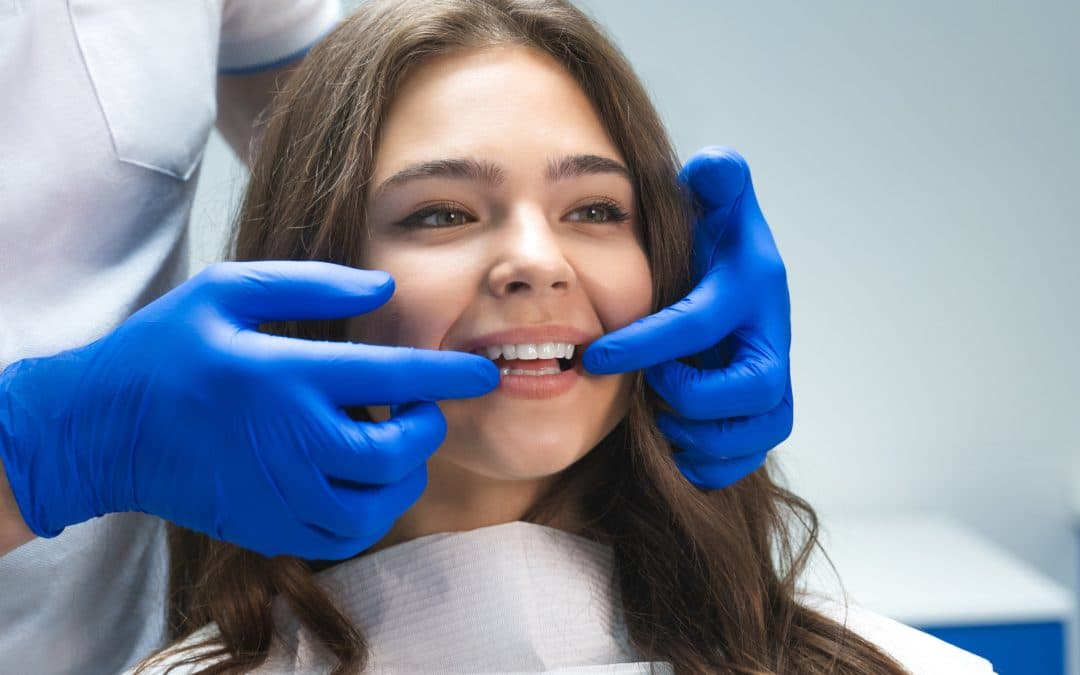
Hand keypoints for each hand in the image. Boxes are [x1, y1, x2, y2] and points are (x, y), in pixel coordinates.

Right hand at [0, 261, 497, 557]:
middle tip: (425, 409)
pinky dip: (375, 511)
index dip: (448, 374)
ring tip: (399, 444)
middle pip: (394, 452)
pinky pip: (347, 536)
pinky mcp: (268, 527)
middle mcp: (289, 442)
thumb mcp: (224, 290)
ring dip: (406, 473)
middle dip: (429, 429)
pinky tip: (367, 481)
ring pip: (377, 503)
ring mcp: (279, 493)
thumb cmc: (164, 349)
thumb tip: (383, 288)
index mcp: (283, 376)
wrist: (100, 430)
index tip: (484, 371)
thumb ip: (310, 285)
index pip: (391, 378)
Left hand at [583, 147, 792, 488]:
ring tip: (657, 420)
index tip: (595, 356)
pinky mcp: (763, 418)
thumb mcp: (718, 205)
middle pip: (753, 390)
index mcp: (754, 289)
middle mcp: (772, 340)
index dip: (646, 344)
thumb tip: (714, 165)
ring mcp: (774, 384)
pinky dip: (708, 463)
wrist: (736, 289)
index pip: (700, 324)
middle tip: (649, 390)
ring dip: (697, 434)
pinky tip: (673, 448)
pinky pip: (746, 459)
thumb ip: (718, 180)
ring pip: (756, 432)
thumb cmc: (713, 246)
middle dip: (691, 396)